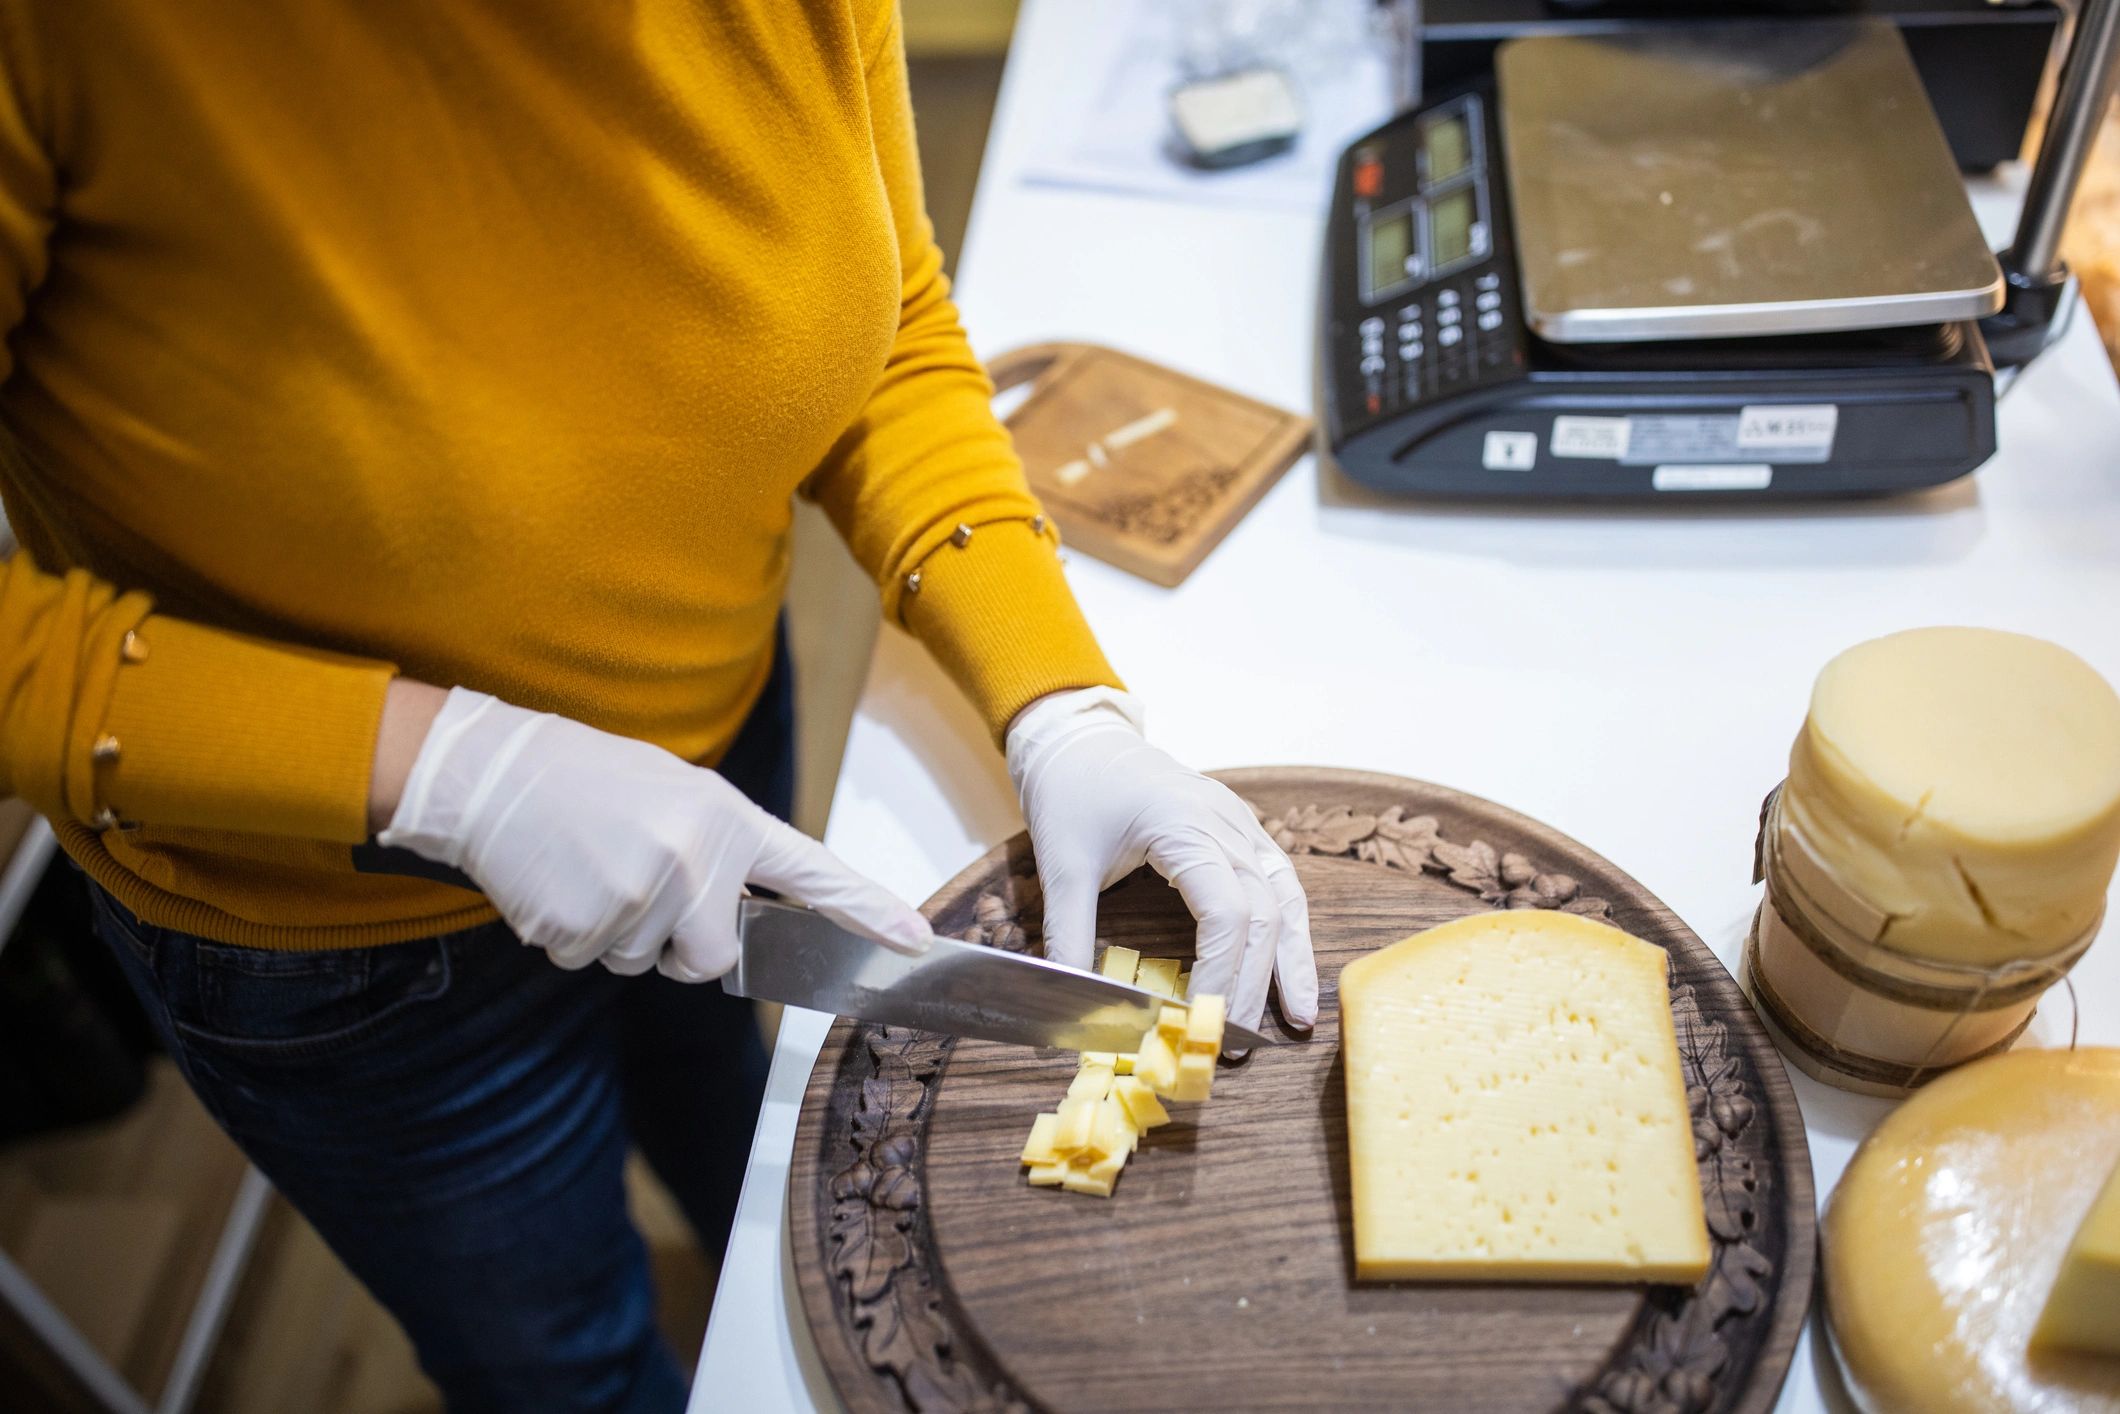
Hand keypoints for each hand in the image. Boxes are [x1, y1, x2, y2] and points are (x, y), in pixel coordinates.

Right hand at [377, 687, 931, 979]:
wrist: (498, 774)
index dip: (867, 910)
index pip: (814, 873)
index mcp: (727, 821)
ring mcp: (642, 896)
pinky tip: (558, 883)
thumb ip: (719, 855)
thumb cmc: (590, 782)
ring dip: (615, 933)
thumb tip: (729, 931)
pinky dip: (570, 937)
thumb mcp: (676, 795)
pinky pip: (589, 962)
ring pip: (644, 963)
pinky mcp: (585, 927)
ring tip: (590, 867)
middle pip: (711, 959)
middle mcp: (696, 861)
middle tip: (635, 883)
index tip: (917, 939)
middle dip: (678, 945)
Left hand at [1007, 687, 1318, 1036]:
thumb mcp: (1060, 866)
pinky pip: (1279, 881)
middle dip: (1254, 984)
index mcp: (1183, 825)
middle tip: (1238, 1045)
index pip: (1226, 911)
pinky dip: (1290, 929)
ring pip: (1284, 897)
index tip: (1201, 1023)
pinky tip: (1293, 971)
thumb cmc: (1069, 792)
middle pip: (1262, 912)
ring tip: (1297, 1020)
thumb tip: (1067, 1000)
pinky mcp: (1239, 828)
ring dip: (1290, 962)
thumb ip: (1068, 936)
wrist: (1079, 737)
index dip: (1221, 973)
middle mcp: (1224, 822)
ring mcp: (1239, 822)